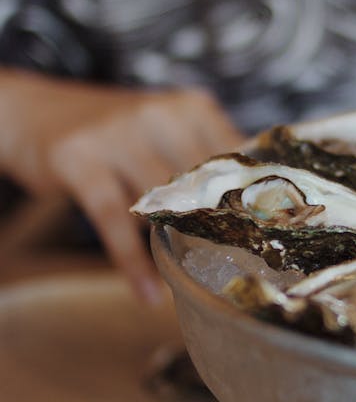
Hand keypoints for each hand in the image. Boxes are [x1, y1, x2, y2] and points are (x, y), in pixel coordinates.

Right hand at [0, 70, 244, 302]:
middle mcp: (159, 114)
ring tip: (195, 283)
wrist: (35, 113)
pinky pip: (114, 220)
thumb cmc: (115, 133)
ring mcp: (118, 134)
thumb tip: (259, 206)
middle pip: (203, 183)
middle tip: (239, 271)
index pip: (236, 157)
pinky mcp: (81, 159)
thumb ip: (205, 159)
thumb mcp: (165, 129)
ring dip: (178, 248)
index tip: (273, 237)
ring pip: (162, 202)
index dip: (254, 199)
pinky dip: (132, 262)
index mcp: (191, 107)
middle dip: (221, 228)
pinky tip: (146, 294)